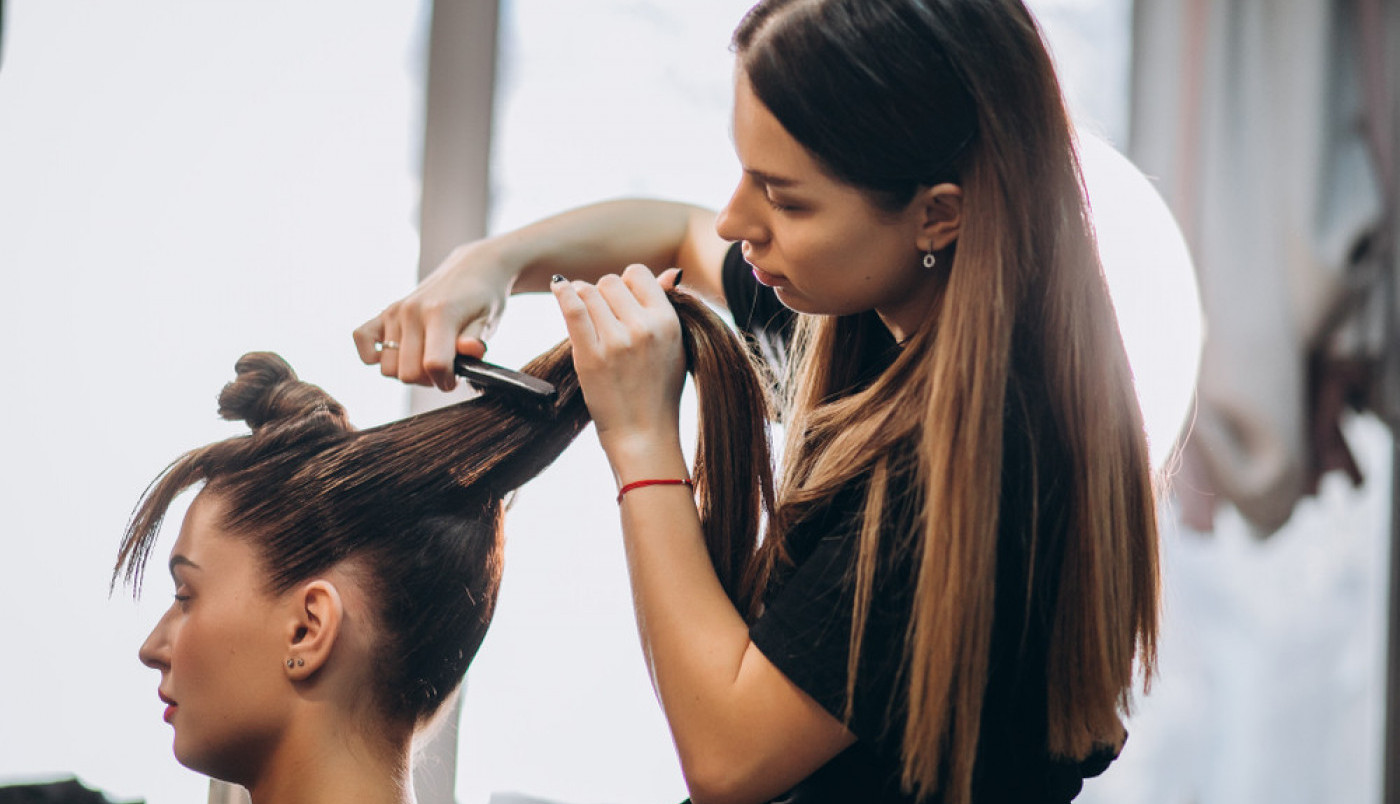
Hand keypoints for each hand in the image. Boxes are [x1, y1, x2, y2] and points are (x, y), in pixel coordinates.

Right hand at [352, 242, 508, 390]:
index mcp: (440, 314)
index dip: (447, 381)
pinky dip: (373, 354)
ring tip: (427, 357)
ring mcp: (394, 311)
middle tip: (445, 367)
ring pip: (388, 369)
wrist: (472, 269)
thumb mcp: (488, 320)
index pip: (434, 365)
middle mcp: (411, 311)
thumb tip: (470, 350)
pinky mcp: (383, 312)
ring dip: (408, 372)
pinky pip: (361, 340)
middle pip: (408, 374)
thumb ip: (476, 339)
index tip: (457, 377)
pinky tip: (397, 353)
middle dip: (429, 380)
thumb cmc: (484, 299)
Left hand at [552, 264, 684, 458]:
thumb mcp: (675, 347)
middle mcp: (644, 328)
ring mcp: (616, 342)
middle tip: (602, 318)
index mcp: (668, 321)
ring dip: (582, 298)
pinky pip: (573, 309)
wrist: (643, 433)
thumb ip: (670, 307)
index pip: (638, 274)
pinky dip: (563, 293)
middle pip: (610, 282)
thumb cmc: (658, 391)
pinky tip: (558, 286)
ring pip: (589, 292)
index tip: (621, 305)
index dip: (626, 286)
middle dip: (602, 295)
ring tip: (585, 316)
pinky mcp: (591, 356)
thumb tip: (672, 272)